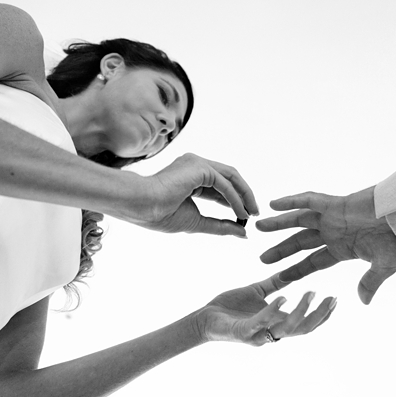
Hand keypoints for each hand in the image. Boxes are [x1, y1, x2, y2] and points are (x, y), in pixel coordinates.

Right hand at [127, 153, 258, 235]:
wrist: (142, 206)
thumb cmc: (160, 214)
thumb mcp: (197, 222)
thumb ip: (220, 225)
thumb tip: (242, 232)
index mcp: (190, 177)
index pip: (219, 186)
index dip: (234, 200)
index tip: (244, 215)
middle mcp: (195, 166)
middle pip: (229, 178)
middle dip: (244, 195)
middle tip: (254, 213)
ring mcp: (197, 164)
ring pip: (230, 177)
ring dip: (244, 195)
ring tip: (251, 213)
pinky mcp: (200, 167)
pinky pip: (224, 183)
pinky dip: (235, 198)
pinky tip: (240, 212)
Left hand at [197, 274, 336, 345]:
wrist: (204, 318)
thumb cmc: (229, 308)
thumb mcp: (257, 292)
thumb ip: (274, 284)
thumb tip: (292, 272)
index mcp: (276, 323)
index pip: (305, 324)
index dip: (322, 315)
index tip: (335, 299)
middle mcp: (270, 332)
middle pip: (303, 330)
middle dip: (319, 316)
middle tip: (331, 299)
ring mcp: (258, 334)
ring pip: (286, 328)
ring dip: (301, 311)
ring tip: (311, 293)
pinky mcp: (243, 331)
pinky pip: (262, 322)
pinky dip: (274, 309)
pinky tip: (283, 297)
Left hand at [256, 187, 395, 304]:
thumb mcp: (384, 267)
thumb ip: (370, 283)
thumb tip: (363, 302)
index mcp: (343, 249)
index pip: (313, 262)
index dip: (296, 270)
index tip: (279, 278)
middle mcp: (334, 232)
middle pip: (300, 242)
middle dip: (281, 249)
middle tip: (261, 257)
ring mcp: (334, 217)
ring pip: (299, 220)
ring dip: (279, 223)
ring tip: (258, 227)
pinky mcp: (337, 204)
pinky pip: (310, 200)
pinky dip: (292, 201)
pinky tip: (274, 203)